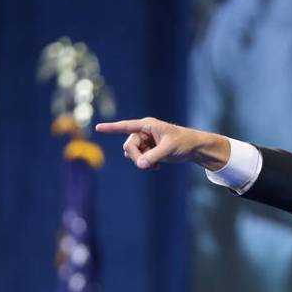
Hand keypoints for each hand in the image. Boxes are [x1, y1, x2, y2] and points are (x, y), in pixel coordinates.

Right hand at [95, 117, 230, 170]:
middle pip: (128, 146)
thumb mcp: (168, 149)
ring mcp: (145, 141)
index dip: (111, 128)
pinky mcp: (148, 150)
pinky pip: (139, 159)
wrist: (193, 148)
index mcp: (147, 125)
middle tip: (147, 166)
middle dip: (136, 158)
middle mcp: (143, 132)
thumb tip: (139, 165)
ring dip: (141, 162)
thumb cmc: (183, 143)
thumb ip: (153, 157)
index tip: (98, 128)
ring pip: (132, 154)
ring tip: (155, 166)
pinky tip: (157, 166)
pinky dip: (145, 164)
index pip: (126, 126)